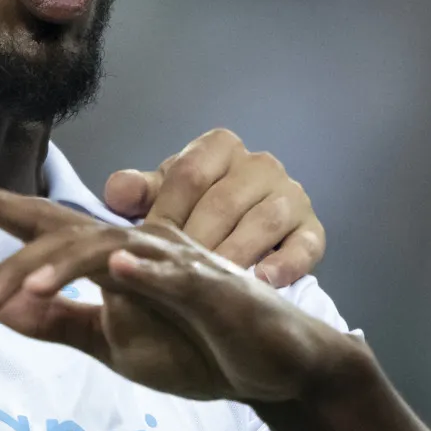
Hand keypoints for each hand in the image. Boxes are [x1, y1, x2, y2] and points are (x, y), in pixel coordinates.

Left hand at [0, 175, 363, 405]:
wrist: (271, 366)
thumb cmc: (195, 345)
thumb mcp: (114, 342)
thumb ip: (60, 323)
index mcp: (110, 258)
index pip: (46, 226)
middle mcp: (136, 246)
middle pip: (66, 232)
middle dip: (17, 251)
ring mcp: (174, 263)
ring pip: (109, 251)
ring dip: (63, 268)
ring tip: (22, 291)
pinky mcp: (210, 287)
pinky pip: (173, 275)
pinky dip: (144, 272)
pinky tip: (116, 271)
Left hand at [103, 128, 323, 284]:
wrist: (242, 246)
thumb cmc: (194, 215)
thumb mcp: (164, 200)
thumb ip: (138, 193)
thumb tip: (117, 192)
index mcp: (219, 148)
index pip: (189, 173)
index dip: (165, 211)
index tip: (146, 245)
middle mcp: (260, 164)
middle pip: (224, 201)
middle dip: (196, 241)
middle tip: (173, 274)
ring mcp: (291, 196)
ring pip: (264, 221)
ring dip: (236, 254)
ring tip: (212, 282)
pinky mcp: (313, 230)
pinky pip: (304, 246)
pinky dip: (284, 264)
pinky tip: (261, 282)